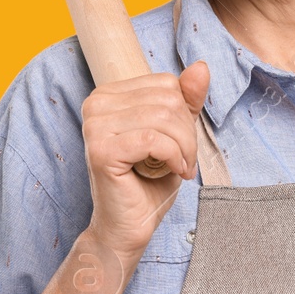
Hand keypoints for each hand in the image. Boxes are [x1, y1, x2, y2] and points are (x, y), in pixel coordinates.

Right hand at [79, 60, 209, 264]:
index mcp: (109, 94)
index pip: (166, 83)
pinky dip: (174, 157)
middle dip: (187, 133)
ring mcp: (94, 126)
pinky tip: (173, 172)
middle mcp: (95, 104)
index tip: (181, 143)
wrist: (129, 227)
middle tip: (183, 159)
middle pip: (167, 99)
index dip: (185, 113)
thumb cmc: (150, 181)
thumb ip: (186, 99)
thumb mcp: (176, 134)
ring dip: (184, 148)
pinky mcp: (100, 150)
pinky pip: (154, 140)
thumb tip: (200, 67)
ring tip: (179, 167)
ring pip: (163, 118)